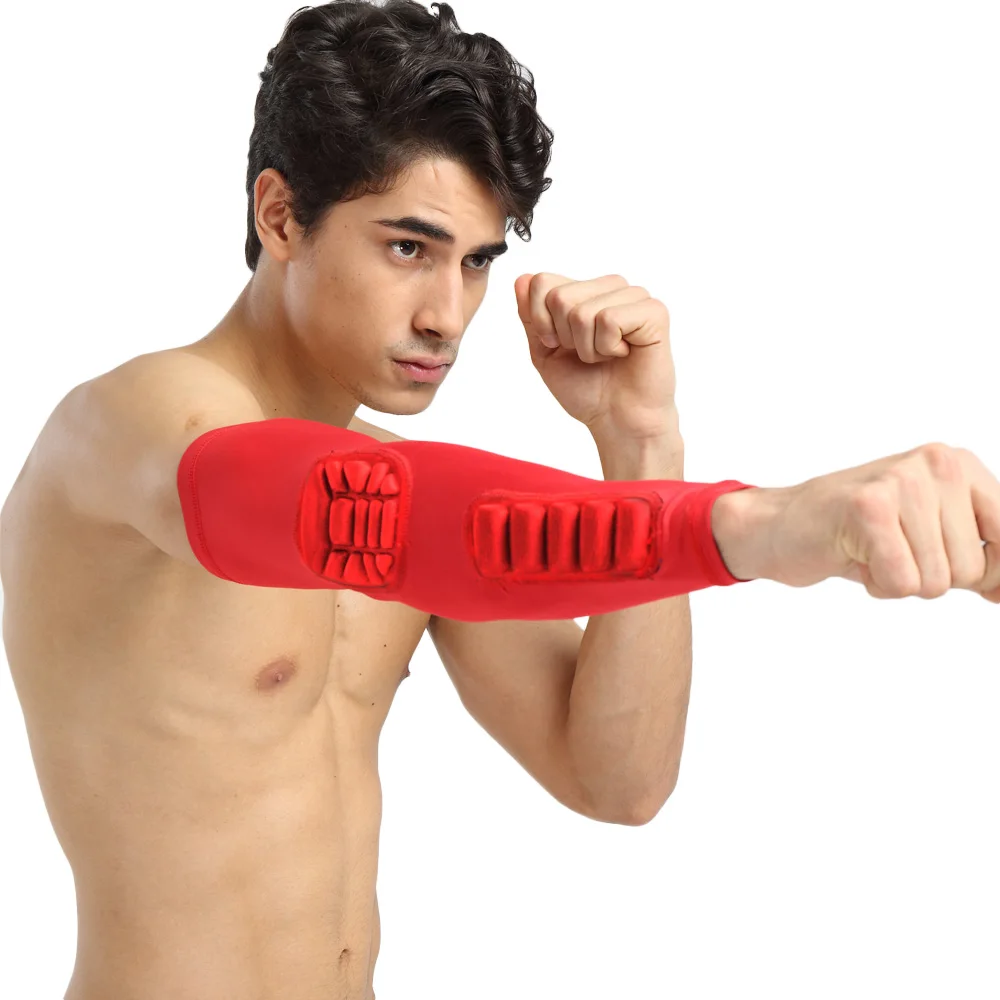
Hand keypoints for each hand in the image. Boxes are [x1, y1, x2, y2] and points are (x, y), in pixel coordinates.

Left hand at [513, 272, 677, 441]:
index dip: (540, 322)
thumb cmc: (586, 388)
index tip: (559, 346)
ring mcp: (633, 296)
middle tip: (589, 355)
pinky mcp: (653, 312)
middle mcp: (609, 287)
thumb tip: (522, 278)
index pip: (541, 282)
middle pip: (559, 296)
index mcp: (584, 291)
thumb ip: (531, 316)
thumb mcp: (544, 352)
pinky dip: (608, 347)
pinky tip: (624, 353)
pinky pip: (609, 319)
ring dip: (588, 348)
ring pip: (582, 311)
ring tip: (607, 356)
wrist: (617, 419)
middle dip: (565, 338)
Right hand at [762, 442, 999, 601]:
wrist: (780, 524)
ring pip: (937, 581)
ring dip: (899, 581)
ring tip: (872, 552)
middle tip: (893, 552)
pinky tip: (855, 556)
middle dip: (932, 578)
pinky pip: (902, 582)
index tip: (979, 586)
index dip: (993, 573)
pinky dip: (877, 585)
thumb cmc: (857, 533)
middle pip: (974, 569)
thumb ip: (978, 556)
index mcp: (959, 464)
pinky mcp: (869, 507)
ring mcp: (903, 481)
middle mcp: (938, 463)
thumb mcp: (930, 535)